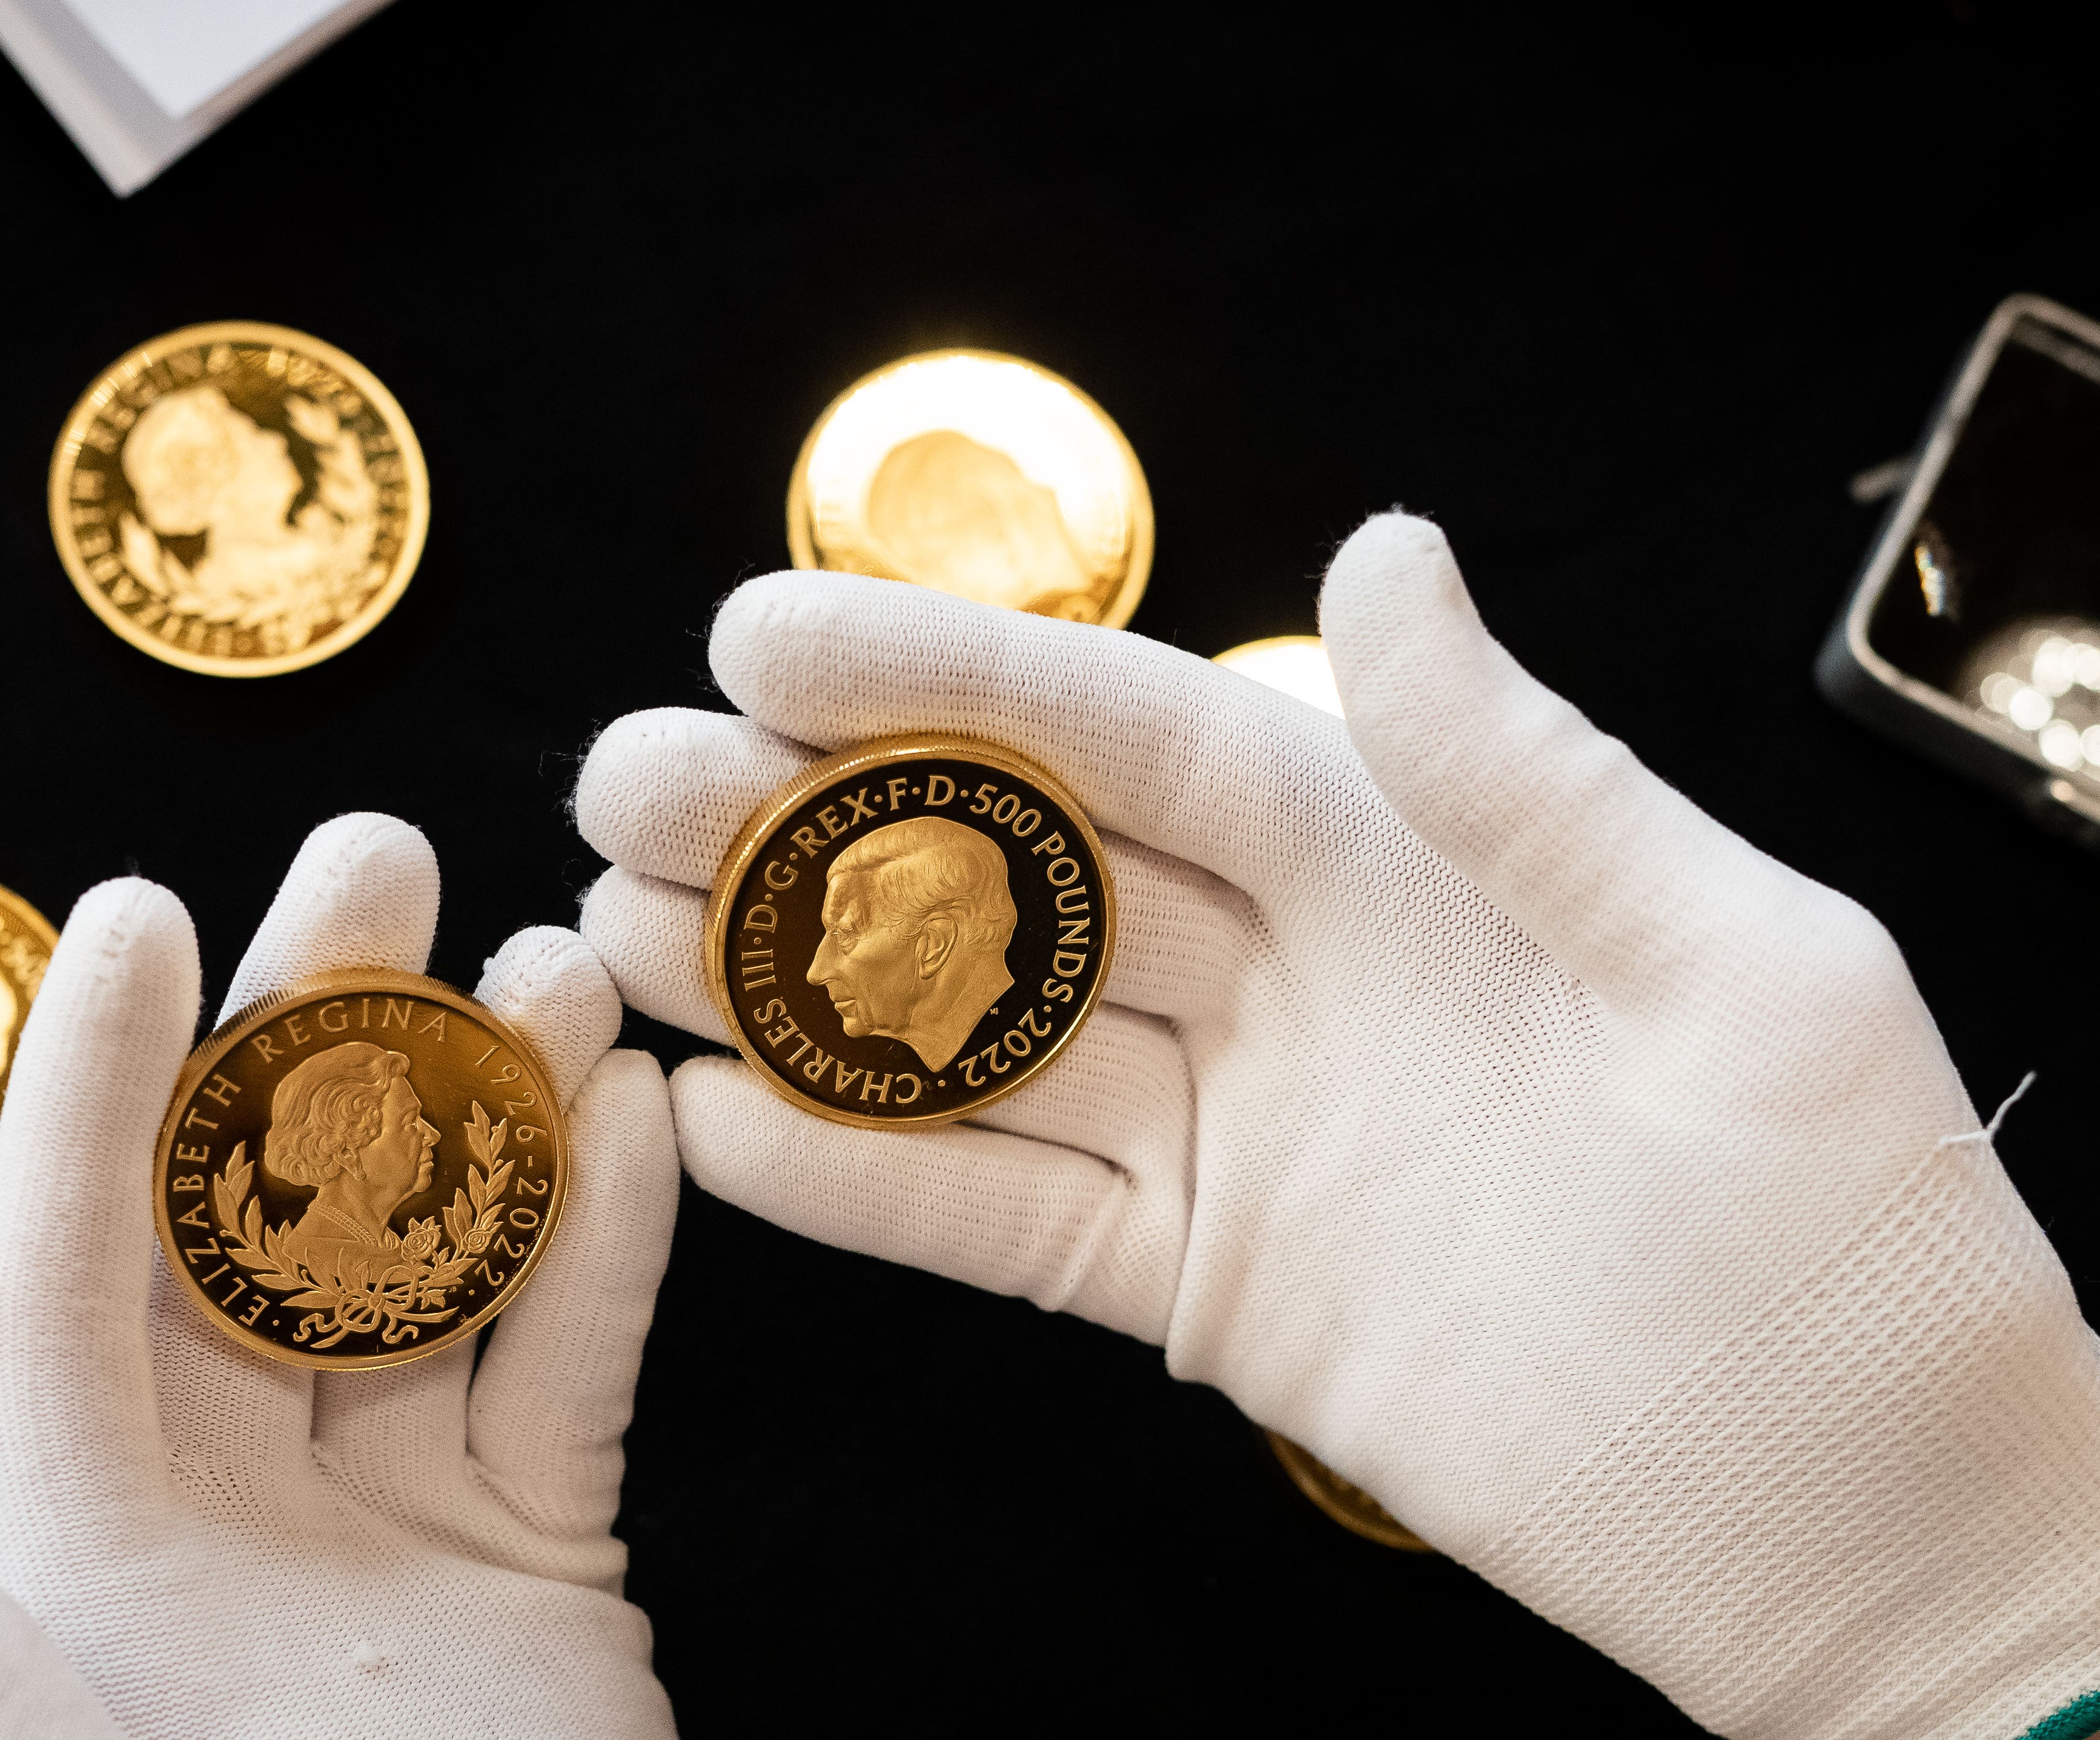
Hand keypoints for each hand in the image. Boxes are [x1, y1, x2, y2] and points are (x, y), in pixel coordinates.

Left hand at [0, 815, 679, 1739]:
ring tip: (550, 968)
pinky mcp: (539, 1547)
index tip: (142, 906)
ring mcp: (398, 1518)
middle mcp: (235, 1504)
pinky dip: (617, 1251)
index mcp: (97, 1547)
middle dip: (321, 1033)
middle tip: (378, 857)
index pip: (72, 1276)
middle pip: (268, 1225)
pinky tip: (651, 1126)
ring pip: (439, 1268)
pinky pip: (573, 1367)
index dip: (95, 1092)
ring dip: (499, 1113)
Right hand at [573, 517, 2099, 1738]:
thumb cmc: (1867, 1251)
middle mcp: (1293, 987)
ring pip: (971, 1042)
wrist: (1881, 1542)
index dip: (950, 676)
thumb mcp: (1742, 971)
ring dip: (789, 989)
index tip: (765, 629)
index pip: (1139, 736)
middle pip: (1010, 871)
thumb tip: (1382, 553)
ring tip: (614, 929)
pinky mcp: (1202, 1298)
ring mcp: (1233, 1145)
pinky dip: (860, 1186)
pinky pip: (1000, 1227)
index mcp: (1410, 876)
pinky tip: (719, 1130)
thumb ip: (1534, 780)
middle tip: (627, 775)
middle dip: (809, 817)